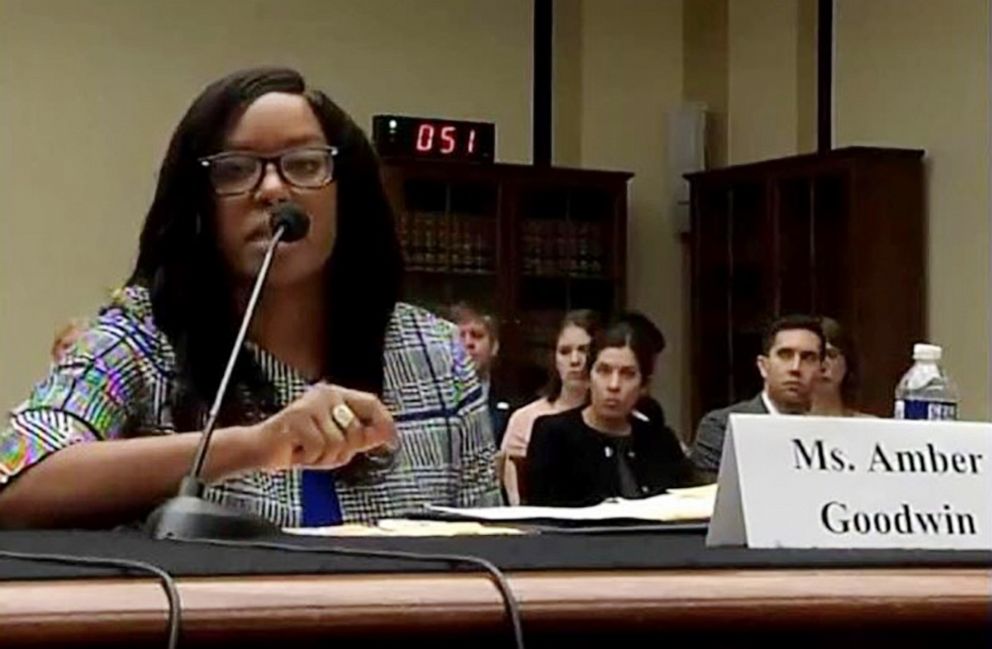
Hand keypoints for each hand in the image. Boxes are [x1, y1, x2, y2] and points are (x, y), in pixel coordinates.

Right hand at [246, 383, 396, 470]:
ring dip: (323, 458)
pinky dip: (309, 459)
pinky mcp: (296, 418)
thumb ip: (360, 437)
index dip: (385, 422)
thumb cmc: (296, 446)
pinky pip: (318, 448)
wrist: (260, 450)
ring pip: (337, 443)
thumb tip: (386, 435)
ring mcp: (310, 405)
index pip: (371, 403)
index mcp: (336, 396)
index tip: (393, 440)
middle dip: (344, 451)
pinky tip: (297, 453)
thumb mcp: (335, 442)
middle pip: (356, 429)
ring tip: (307, 452)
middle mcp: (325, 395)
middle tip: (323, 453)